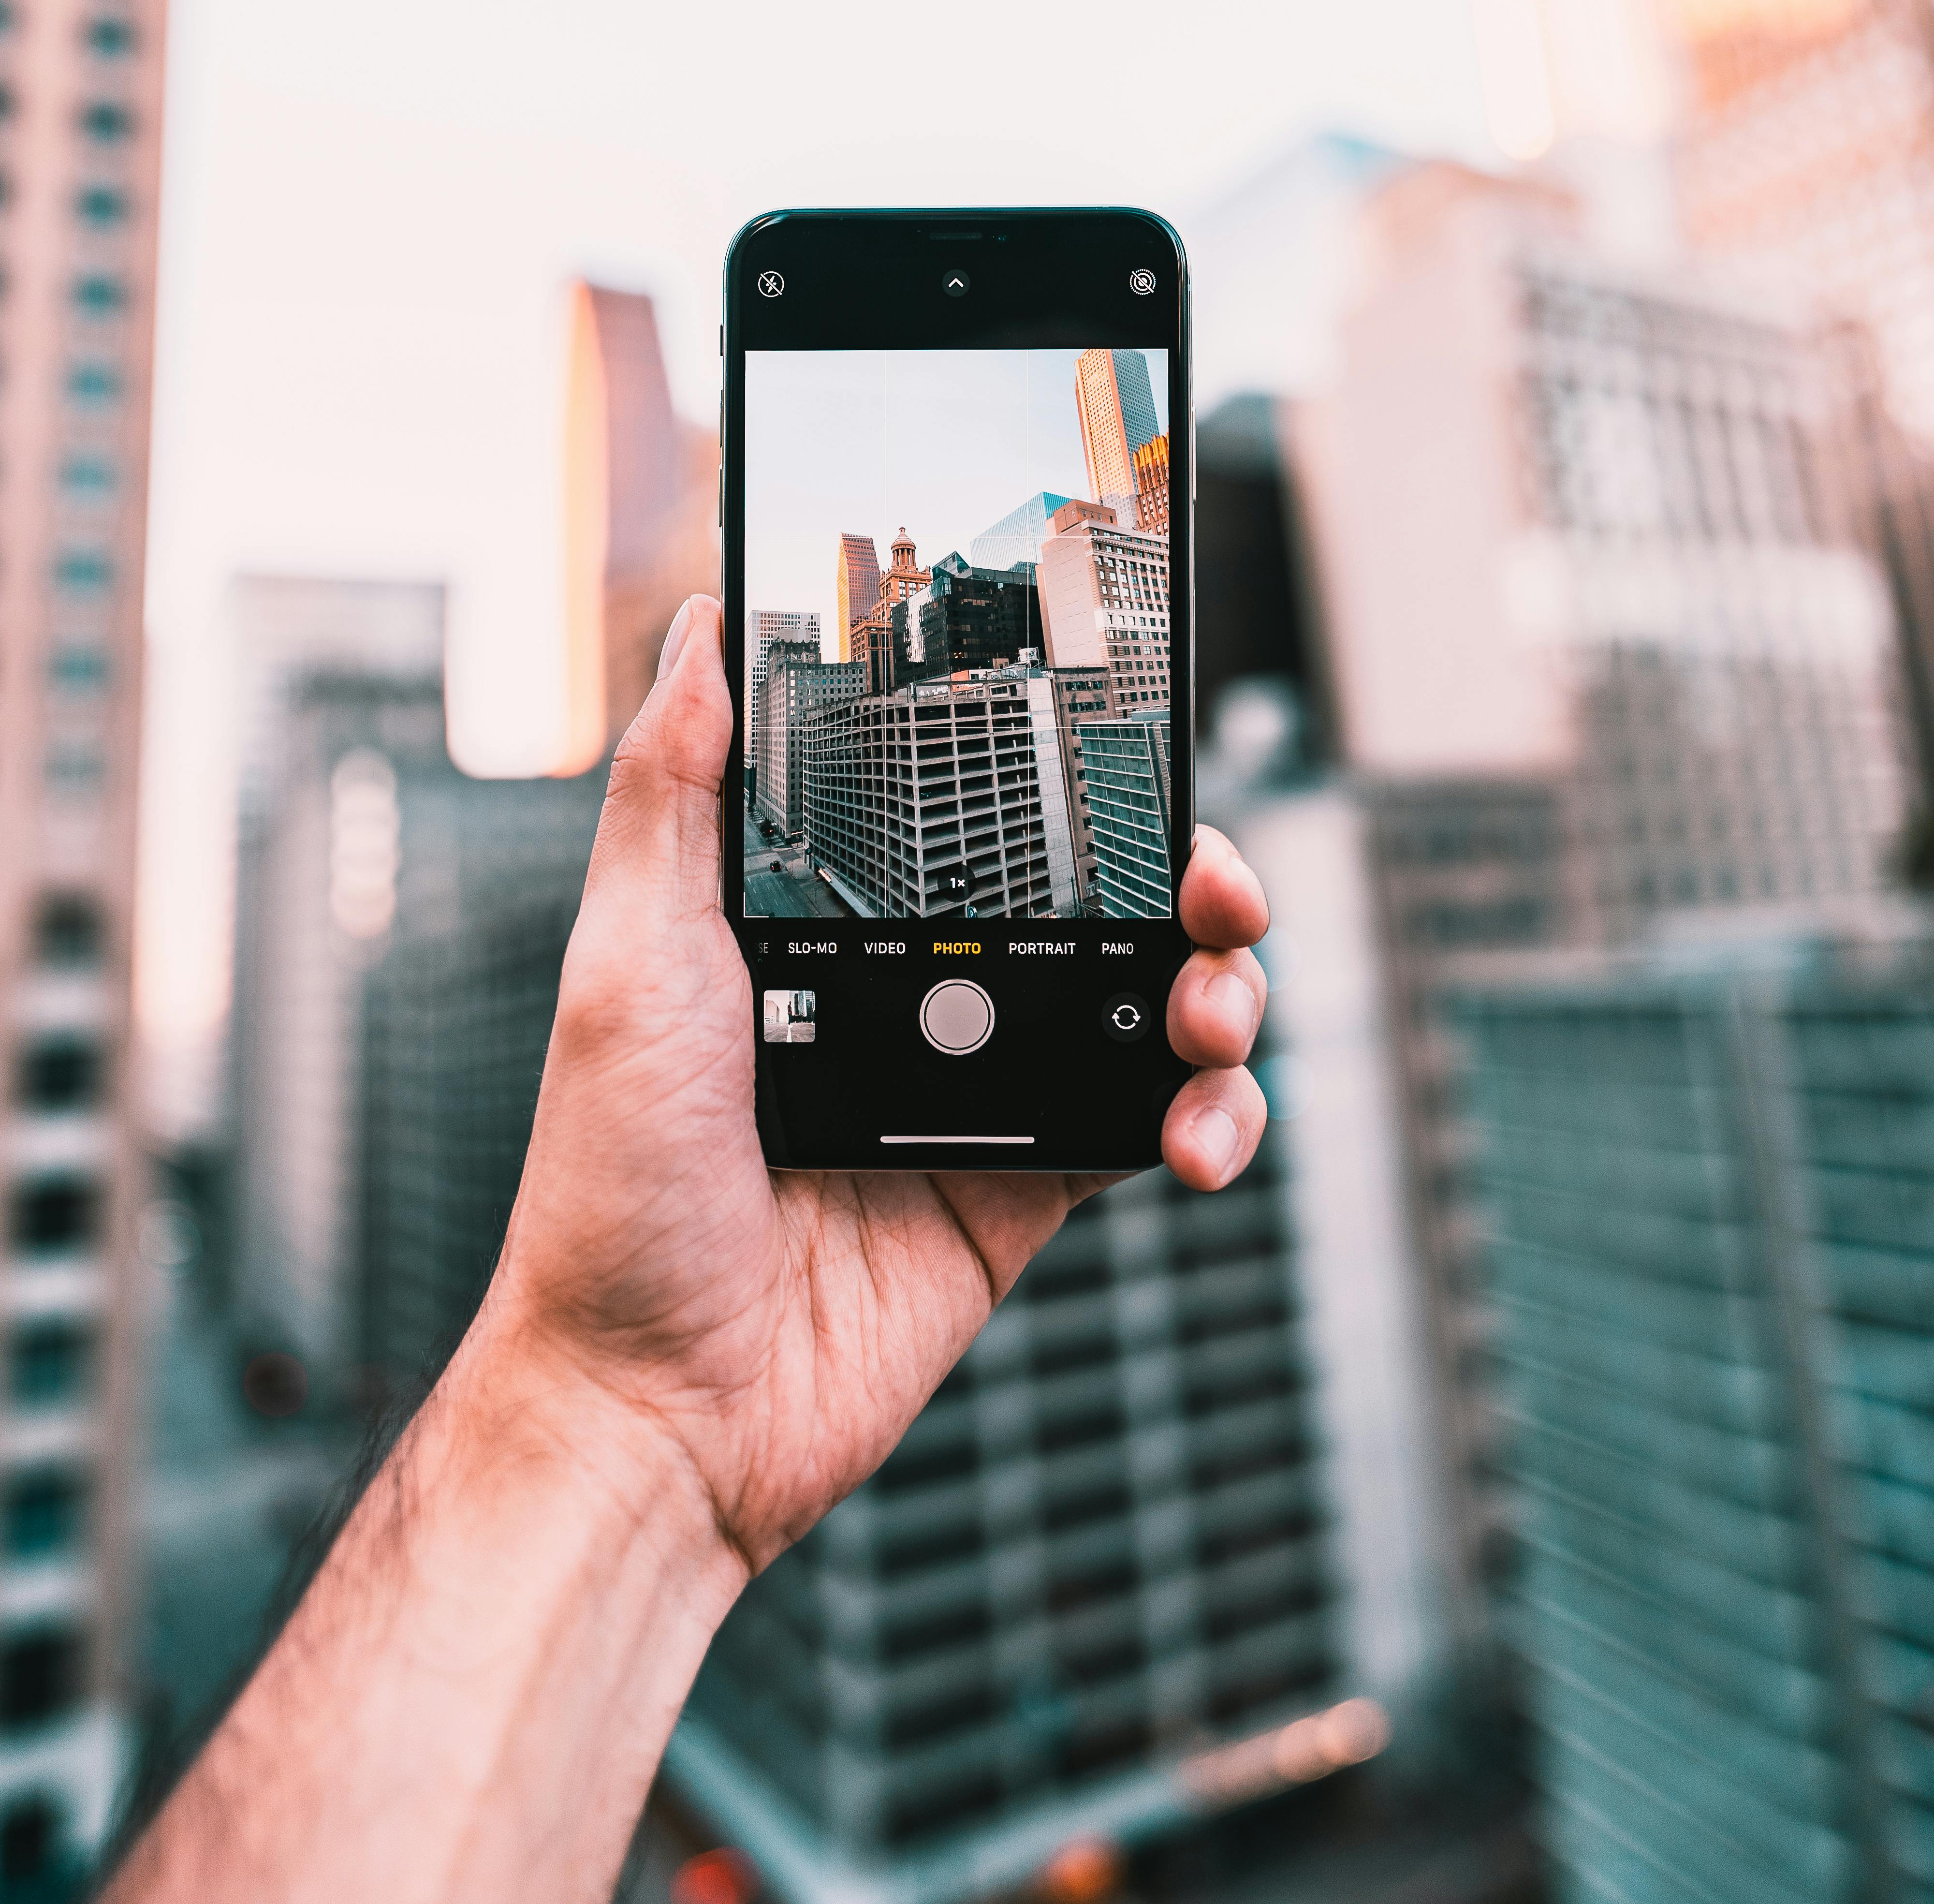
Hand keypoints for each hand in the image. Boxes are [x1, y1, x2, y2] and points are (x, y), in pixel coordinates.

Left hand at [486, 594, 1269, 1574]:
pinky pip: (1150, 1124)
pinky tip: (1196, 1134)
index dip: (1065, 772)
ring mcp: (984, 1088)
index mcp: (836, 922)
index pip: (979, 811)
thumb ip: (673, 794)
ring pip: (1148, 1000)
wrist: (656, 1407)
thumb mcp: (626, 960)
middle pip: (1097, 895)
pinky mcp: (1028, 1186)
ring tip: (1212, 1010)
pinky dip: (1210, 1116)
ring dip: (1220, 986)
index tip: (1128, 735)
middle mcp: (919, 991)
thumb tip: (695, 627)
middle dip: (1188, 874)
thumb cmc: (613, 1187)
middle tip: (1217, 890)